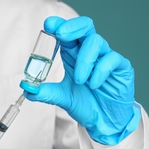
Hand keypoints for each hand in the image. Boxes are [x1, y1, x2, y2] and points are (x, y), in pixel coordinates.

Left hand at [26, 16, 140, 144]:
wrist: (104, 121)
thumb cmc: (86, 104)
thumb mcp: (63, 98)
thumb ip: (46, 93)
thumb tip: (27, 88)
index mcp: (73, 55)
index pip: (66, 34)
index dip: (58, 26)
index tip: (48, 26)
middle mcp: (89, 53)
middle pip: (84, 27)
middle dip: (72, 27)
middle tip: (61, 35)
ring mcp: (106, 58)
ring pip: (96, 42)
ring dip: (84, 60)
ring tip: (80, 81)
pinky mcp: (121, 67)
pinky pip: (112, 59)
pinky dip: (101, 71)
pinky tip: (94, 85)